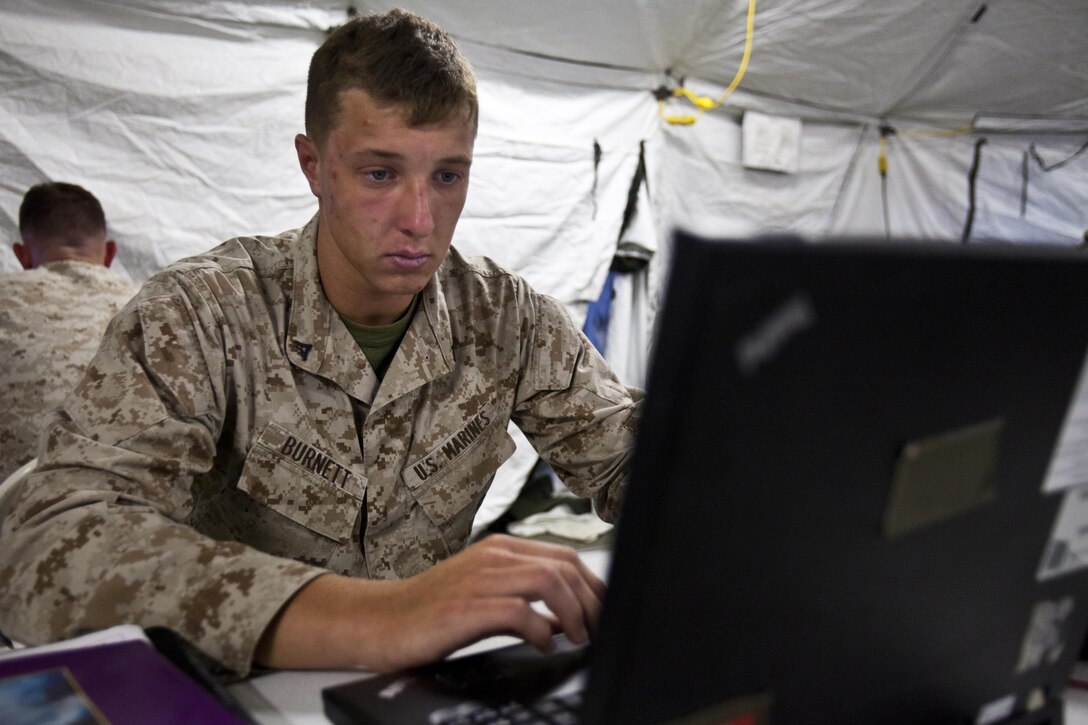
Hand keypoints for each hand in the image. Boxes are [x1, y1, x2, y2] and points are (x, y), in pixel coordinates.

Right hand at [254, 534, 604, 671]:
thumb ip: (524, 598)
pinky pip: (520, 611)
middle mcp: (493, 557)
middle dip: (591, 601)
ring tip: (577, 638)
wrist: (379, 622)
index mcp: (500, 549)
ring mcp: (478, 579)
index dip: (593, 586)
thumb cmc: (430, 612)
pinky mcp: (465, 607)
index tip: (604, 613)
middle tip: (596, 631)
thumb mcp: (483, 594)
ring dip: (574, 613)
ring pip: (549, 581)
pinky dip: (543, 630)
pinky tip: (544, 644)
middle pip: (564, 567)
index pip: (565, 557)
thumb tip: (569, 619)